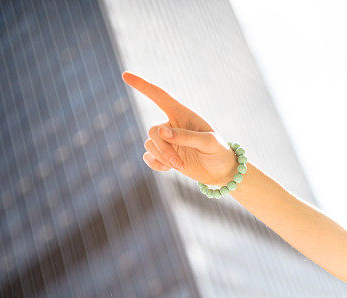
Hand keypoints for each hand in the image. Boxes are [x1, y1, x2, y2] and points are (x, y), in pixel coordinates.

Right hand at [121, 71, 238, 186]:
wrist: (221, 172)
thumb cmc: (219, 152)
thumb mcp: (208, 143)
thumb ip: (186, 136)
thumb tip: (161, 132)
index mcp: (184, 115)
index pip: (159, 96)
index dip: (143, 86)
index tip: (125, 75)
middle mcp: (172, 125)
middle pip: (153, 131)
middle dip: (163, 148)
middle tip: (178, 162)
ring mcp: (167, 141)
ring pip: (149, 145)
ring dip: (162, 157)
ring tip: (179, 165)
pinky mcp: (164, 156)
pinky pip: (148, 156)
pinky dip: (155, 164)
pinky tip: (168, 169)